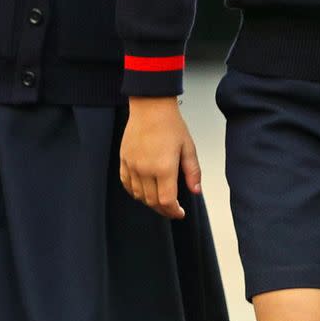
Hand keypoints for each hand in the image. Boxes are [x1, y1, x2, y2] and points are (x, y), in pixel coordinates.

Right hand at [119, 96, 201, 219]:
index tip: (180, 213)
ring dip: (149, 202)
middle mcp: (146, 169)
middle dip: (164, 209)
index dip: (173, 211)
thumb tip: (195, 191)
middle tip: (172, 209)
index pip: (167, 201)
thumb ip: (192, 172)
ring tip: (160, 200)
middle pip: (152, 201)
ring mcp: (132, 165)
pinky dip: (134, 192)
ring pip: (138, 195)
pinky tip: (142, 191)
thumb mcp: (188, 148)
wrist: (150, 107)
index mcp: (164, 168)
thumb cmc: (171, 125)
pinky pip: (126, 183)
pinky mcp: (124, 160)